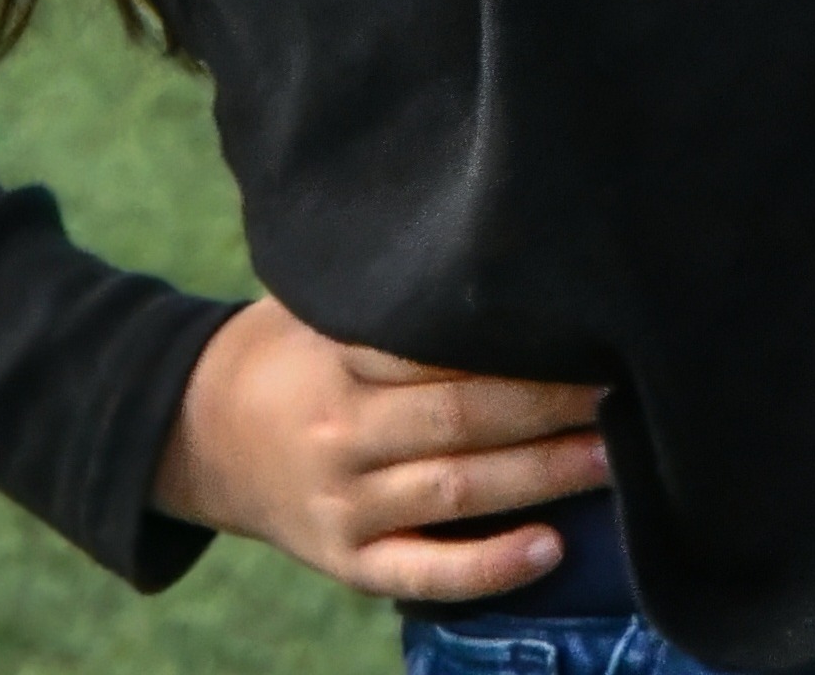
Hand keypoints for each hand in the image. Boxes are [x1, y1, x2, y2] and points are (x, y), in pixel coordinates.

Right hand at [153, 295, 612, 601]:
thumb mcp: (317, 303)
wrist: (196, 436)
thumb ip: (388, 288)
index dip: (511, 341)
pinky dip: (489, 569)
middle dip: (547, 406)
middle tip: (619, 388)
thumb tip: (491, 241)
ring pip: (456, 493)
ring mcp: (344, 507)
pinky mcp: (347, 563)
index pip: (435, 347)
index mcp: (336, 358)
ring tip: (613, 458)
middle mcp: (341, 435)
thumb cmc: (286, 350)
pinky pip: (424, 574)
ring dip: (541, 477)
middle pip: (459, 419)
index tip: (583, 323)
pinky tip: (550, 549)